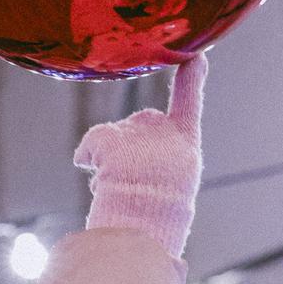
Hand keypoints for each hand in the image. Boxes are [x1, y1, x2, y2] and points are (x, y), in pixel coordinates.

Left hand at [73, 53, 207, 255]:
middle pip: (141, 123)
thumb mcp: (172, 190)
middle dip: (133, 144)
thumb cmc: (158, 220)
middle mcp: (164, 131)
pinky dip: (86, 159)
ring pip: (113, 138)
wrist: (143, 228)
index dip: (192, 78)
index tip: (196, 55)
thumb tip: (136, 169)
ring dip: (110, 160)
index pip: (190, 103)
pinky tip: (95, 179)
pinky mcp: (111, 138)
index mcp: (186, 146)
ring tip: (119, 190)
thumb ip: (161, 164)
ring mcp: (137, 132)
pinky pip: (89, 146)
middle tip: (135, 179)